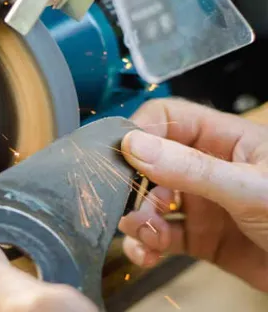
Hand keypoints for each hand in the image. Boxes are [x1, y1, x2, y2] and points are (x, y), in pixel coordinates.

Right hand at [119, 98, 267, 291]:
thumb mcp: (249, 187)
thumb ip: (190, 168)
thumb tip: (135, 145)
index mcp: (224, 139)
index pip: (167, 118)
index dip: (140, 132)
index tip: (121, 155)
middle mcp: (208, 168)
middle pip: (150, 164)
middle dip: (134, 186)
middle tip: (131, 206)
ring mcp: (202, 203)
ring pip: (150, 203)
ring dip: (138, 220)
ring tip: (142, 234)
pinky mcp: (199, 237)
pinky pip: (160, 236)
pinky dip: (146, 245)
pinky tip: (147, 252)